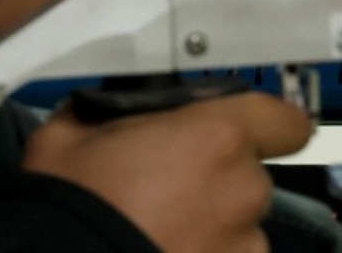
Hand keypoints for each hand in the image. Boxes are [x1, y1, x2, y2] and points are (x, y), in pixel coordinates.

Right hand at [23, 93, 312, 252]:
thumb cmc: (70, 202)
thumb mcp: (67, 131)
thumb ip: (108, 111)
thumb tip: (106, 109)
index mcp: (213, 137)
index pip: (281, 118)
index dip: (257, 120)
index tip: (225, 125)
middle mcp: (241, 190)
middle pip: (245, 169)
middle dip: (209, 170)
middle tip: (157, 177)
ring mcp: (242, 243)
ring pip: (235, 215)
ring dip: (205, 214)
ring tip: (153, 218)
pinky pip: (224, 250)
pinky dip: (200, 246)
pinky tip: (158, 240)